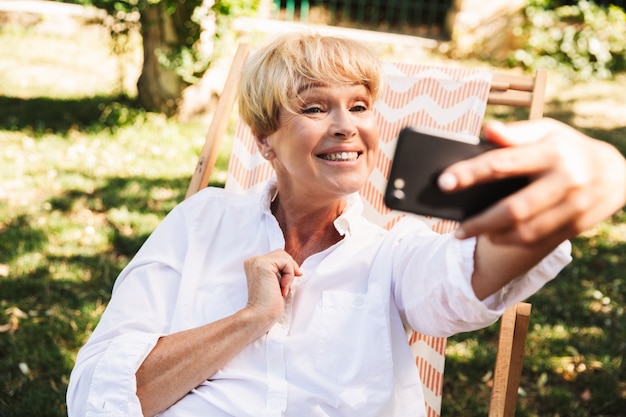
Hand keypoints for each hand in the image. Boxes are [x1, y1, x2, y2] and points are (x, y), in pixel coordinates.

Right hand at [243, 249, 301, 325]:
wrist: (260, 316)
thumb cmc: (269, 304)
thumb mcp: (276, 283)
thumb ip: (280, 271)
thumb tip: (296, 268)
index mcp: (254, 264)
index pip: (277, 257)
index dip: (287, 269)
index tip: (286, 285)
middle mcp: (253, 260)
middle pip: (281, 254)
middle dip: (289, 269)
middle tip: (286, 287)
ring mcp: (257, 261)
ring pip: (284, 257)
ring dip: (289, 274)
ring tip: (283, 288)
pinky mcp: (263, 265)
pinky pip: (286, 262)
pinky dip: (289, 275)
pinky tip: (283, 288)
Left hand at [438, 118, 625, 244]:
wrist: (616, 172)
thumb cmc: (567, 147)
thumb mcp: (546, 131)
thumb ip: (515, 133)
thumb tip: (487, 131)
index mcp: (552, 152)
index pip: (502, 163)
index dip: (470, 173)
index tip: (443, 182)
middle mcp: (565, 180)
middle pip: (514, 209)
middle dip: (480, 221)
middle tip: (455, 230)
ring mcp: (574, 206)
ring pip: (527, 231)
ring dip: (494, 236)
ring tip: (469, 233)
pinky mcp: (577, 225)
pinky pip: (540, 241)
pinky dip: (512, 242)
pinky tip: (494, 238)